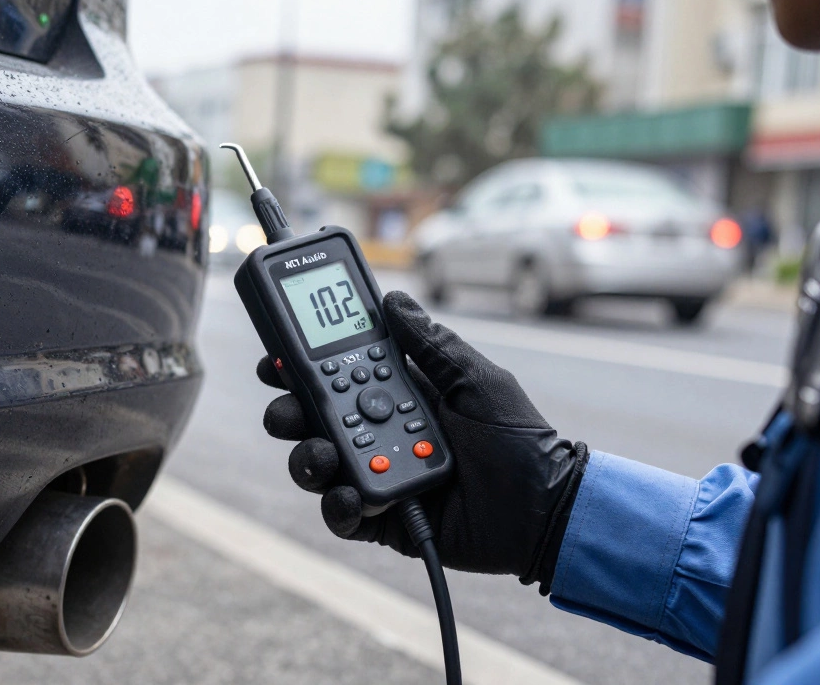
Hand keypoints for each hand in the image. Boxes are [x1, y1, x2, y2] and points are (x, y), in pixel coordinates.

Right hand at [260, 291, 587, 589]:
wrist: (544, 508)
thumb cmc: (519, 439)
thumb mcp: (476, 380)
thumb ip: (432, 344)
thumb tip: (394, 299)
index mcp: (397, 395)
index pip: (335, 375)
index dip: (300, 366)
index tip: (275, 357)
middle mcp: (378, 433)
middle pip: (312, 420)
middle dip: (289, 412)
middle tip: (288, 410)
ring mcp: (376, 476)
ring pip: (318, 465)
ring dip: (309, 458)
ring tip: (324, 455)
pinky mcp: (382, 520)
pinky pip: (342, 515)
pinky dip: (338, 507)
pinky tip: (350, 497)